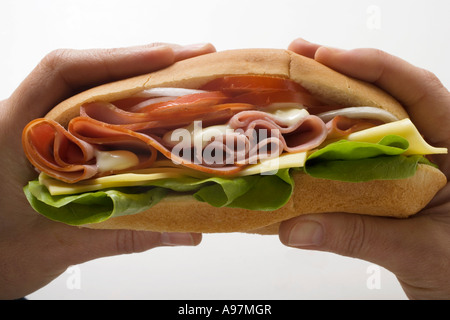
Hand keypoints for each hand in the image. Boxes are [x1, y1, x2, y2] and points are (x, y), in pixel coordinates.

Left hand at [0, 43, 214, 299]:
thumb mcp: (61, 243)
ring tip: (190, 80)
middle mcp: (33, 121)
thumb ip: (125, 233)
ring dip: (144, 85)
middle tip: (197, 62)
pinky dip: (135, 113)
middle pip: (92, 75)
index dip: (117, 59)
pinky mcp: (64, 145)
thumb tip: (188, 229)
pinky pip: (102, 118)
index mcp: (14, 130)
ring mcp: (50, 131)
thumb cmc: (4, 254)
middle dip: (146, 65)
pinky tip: (164, 114)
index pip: (64, 72)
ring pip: (99, 93)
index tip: (166, 57)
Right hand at [279, 38, 449, 299]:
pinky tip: (299, 135)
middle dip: (340, 75)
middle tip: (297, 58)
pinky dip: (325, 143)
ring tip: (289, 86)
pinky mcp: (385, 179)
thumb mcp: (418, 251)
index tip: (327, 56)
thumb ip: (358, 235)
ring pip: (365, 122)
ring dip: (328, 104)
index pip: (418, 91)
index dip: (373, 68)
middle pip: (384, 97)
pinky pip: (353, 153)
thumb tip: (294, 228)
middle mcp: (430, 147)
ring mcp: (404, 162)